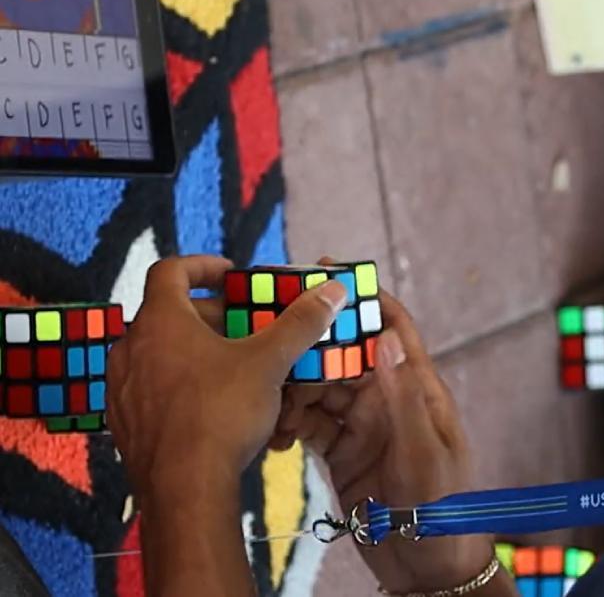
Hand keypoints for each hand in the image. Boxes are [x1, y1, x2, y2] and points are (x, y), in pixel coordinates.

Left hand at [107, 254, 347, 498]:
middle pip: (170, 315)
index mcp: (160, 321)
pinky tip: (213, 407)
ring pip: (161, 354)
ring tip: (234, 370)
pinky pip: (153, 390)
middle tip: (247, 329)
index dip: (202, 266)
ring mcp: (122, 387)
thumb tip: (331, 290)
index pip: (171, 271)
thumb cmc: (221, 415)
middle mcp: (131, 348)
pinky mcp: (124, 422)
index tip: (230, 276)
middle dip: (212, 317)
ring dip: (196, 352)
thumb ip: (300, 322)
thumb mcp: (270, 362)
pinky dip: (181, 386)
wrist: (184, 487)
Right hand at [272, 285, 509, 594]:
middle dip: (313, 342)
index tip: (329, 270)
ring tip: (269, 397)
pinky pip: (309, 424)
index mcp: (417, 390)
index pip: (393, 329)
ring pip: (320, 388)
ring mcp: (363, 426)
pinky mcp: (341, 453)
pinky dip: (290, 422)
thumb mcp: (424, 451)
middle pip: (345, 354)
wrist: (429, 567)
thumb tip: (387, 336)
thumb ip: (404, 396)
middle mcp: (388, 400)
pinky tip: (274, 431)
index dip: (365, 297)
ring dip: (294, 387)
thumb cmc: (444, 509)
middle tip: (273, 333)